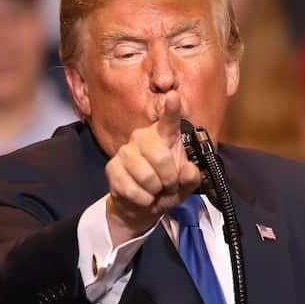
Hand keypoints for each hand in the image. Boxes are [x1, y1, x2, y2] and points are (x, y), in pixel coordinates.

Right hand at [104, 90, 202, 242]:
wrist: (142, 206)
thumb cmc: (166, 189)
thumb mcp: (185, 186)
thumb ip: (191, 177)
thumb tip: (188, 170)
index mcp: (164, 136)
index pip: (169, 120)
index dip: (172, 109)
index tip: (174, 97)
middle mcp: (143, 138)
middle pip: (161, 157)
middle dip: (169, 179)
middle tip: (168, 185)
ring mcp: (125, 152)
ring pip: (147, 177)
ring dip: (156, 191)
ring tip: (155, 191)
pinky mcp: (112, 168)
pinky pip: (133, 189)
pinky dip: (144, 200)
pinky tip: (143, 196)